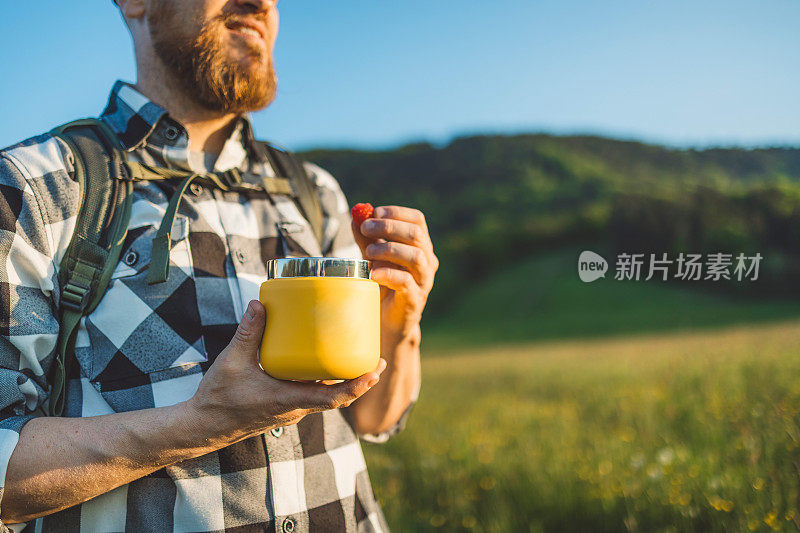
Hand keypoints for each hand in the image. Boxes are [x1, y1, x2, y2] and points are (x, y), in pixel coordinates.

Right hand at [182, 300, 385, 443]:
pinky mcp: (284, 407)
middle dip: (360, 380)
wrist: (203, 426)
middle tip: (376, 358)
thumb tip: (259, 303)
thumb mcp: (232, 362)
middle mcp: (295, 409)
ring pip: (326, 397)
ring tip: (357, 357)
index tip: (376, 371)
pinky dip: (325, 382)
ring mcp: (291, 410)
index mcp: (287, 400)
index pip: (334, 399)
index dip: (358, 386)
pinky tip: (324, 363)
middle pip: (338, 397)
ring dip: (344, 381)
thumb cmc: (217, 398)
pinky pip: (312, 395)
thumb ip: (248, 333)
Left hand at [351, 206, 438, 340]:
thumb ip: (366, 238)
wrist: (386, 320)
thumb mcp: (372, 256)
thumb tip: (355, 217)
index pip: (417, 220)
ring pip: (415, 257)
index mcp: (420, 246)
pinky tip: (372, 273)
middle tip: (365, 228)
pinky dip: (388, 274)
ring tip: (367, 253)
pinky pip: (406, 282)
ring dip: (389, 249)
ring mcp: (424, 281)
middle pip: (416, 235)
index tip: (373, 212)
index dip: (396, 213)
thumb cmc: (382, 284)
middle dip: (388, 227)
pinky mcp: (415, 300)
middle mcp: (427, 260)